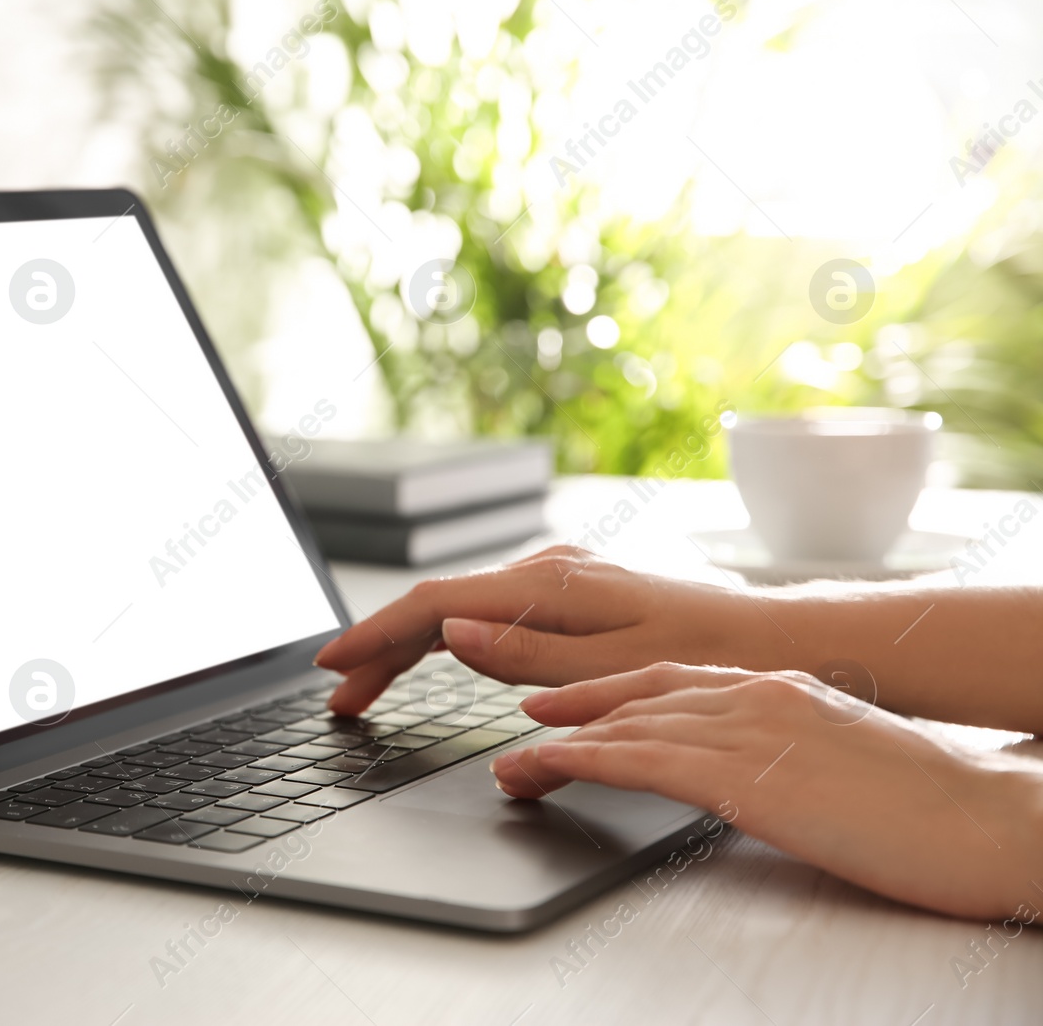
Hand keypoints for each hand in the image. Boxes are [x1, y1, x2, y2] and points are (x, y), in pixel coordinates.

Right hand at [316, 546, 782, 715]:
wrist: (772, 640)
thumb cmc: (707, 658)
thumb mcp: (613, 670)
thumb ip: (525, 653)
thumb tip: (451, 632)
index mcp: (549, 585)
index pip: (434, 606)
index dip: (376, 636)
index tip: (332, 665)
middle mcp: (546, 570)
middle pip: (438, 608)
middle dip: (381, 652)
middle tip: (340, 699)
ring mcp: (558, 579)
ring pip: (460, 610)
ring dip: (410, 649)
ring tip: (368, 689)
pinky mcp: (572, 593)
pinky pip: (489, 612)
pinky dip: (449, 640)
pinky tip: (435, 659)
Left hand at [493, 663, 1042, 919]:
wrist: (989, 821)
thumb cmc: (930, 805)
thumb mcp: (842, 760)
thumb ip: (787, 751)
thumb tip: (753, 772)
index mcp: (780, 688)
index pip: (674, 680)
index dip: (612, 690)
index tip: (569, 701)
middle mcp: (756, 695)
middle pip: (638, 695)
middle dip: (572, 710)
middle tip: (522, 721)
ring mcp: (751, 730)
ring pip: (628, 725)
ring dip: (560, 744)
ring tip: (512, 766)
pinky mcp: (748, 776)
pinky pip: (643, 760)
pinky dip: (585, 759)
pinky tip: (548, 766)